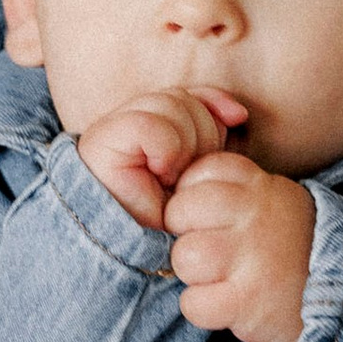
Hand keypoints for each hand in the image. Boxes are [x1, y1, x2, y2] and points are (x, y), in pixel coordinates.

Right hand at [76, 86, 248, 230]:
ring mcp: (113, 125)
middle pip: (182, 98)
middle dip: (201, 133)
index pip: (188, 93)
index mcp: (149, 124)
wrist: (132, 248)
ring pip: (170, 104)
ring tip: (172, 175)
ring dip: (184, 144)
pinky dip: (166, 149)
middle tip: (188, 171)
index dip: (213, 103)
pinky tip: (160, 173)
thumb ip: (212, 135)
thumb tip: (238, 113)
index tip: (236, 119)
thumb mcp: (199, 171)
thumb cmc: (165, 216)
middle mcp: (127, 118)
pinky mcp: (104, 137)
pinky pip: (152, 124)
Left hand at [164, 149, 318, 341]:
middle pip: (181, 212)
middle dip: (185, 236)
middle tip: (210, 255)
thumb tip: (175, 196)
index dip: (191, 198)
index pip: (199, 172)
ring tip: (221, 281)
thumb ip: (234, 192)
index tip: (207, 219)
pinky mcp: (248, 300)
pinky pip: (193, 303)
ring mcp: (253, 257)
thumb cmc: (294, 251)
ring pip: (185, 257)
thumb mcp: (275, 204)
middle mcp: (256, 215)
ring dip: (194, 276)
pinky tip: (225, 306)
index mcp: (261, 187)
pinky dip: (202, 309)